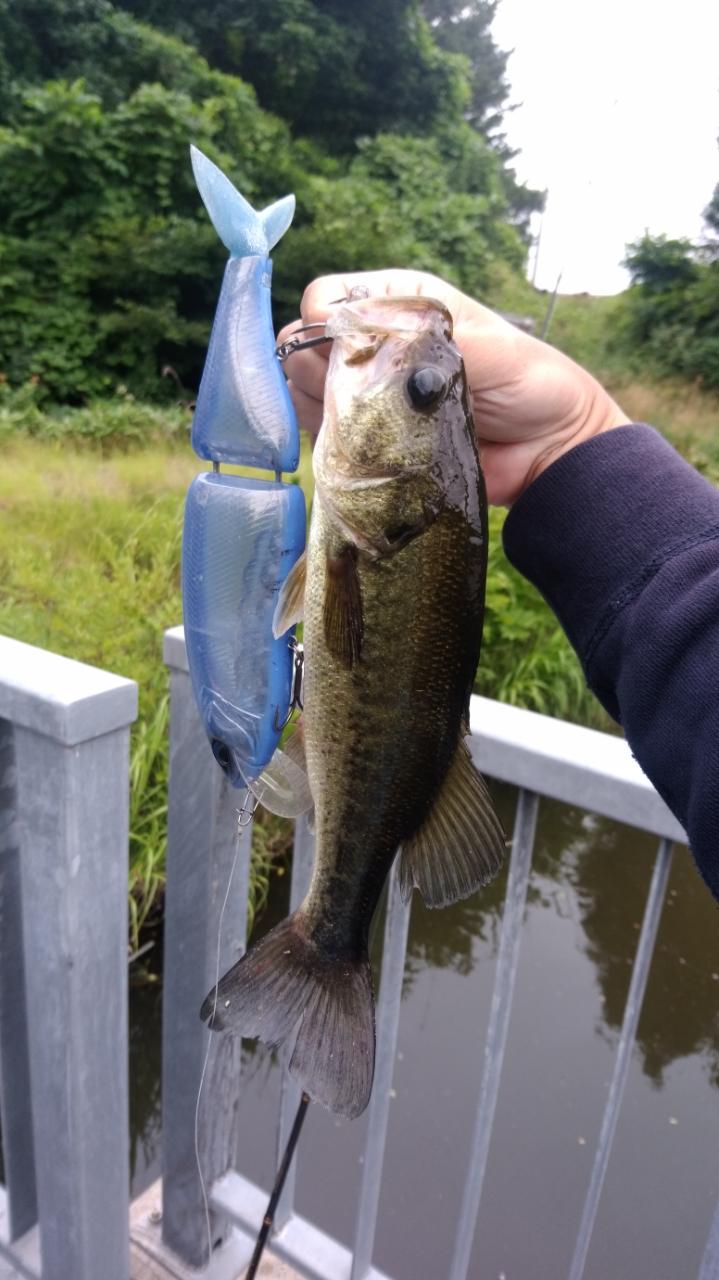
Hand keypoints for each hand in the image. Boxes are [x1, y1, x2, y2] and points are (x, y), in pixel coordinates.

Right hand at [276, 269, 628, 505]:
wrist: (546, 452)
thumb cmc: (529, 384)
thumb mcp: (489, 346)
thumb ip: (426, 333)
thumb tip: (357, 323)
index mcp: (398, 303)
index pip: (326, 297)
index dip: (323, 319)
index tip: (347, 347)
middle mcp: (371, 343)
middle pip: (301, 345)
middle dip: (321, 368)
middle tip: (371, 393)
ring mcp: (362, 393)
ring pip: (299, 390)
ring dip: (323, 406)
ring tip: (376, 423)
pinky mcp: (362, 439)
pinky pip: (316, 434)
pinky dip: (327, 439)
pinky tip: (364, 447)